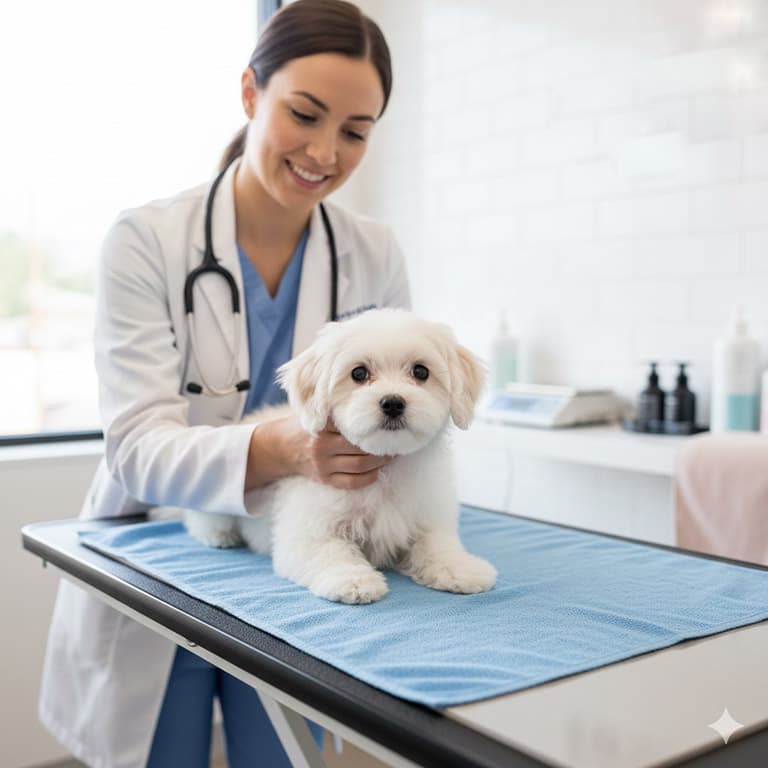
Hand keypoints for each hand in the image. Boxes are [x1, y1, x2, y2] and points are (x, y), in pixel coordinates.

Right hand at [245, 415, 391, 491]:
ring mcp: (322, 466)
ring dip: (380, 462)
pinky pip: (352, 483)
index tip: (389, 423)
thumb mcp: (318, 411)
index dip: (374, 426)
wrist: (281, 447)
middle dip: (382, 446)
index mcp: (322, 426)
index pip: (353, 426)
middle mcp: (321, 447)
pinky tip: (378, 470)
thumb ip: (337, 407)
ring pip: (360, 466)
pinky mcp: (325, 480)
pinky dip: (369, 477)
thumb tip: (374, 400)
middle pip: (360, 448)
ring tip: (392, 455)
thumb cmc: (307, 424)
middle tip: (396, 440)